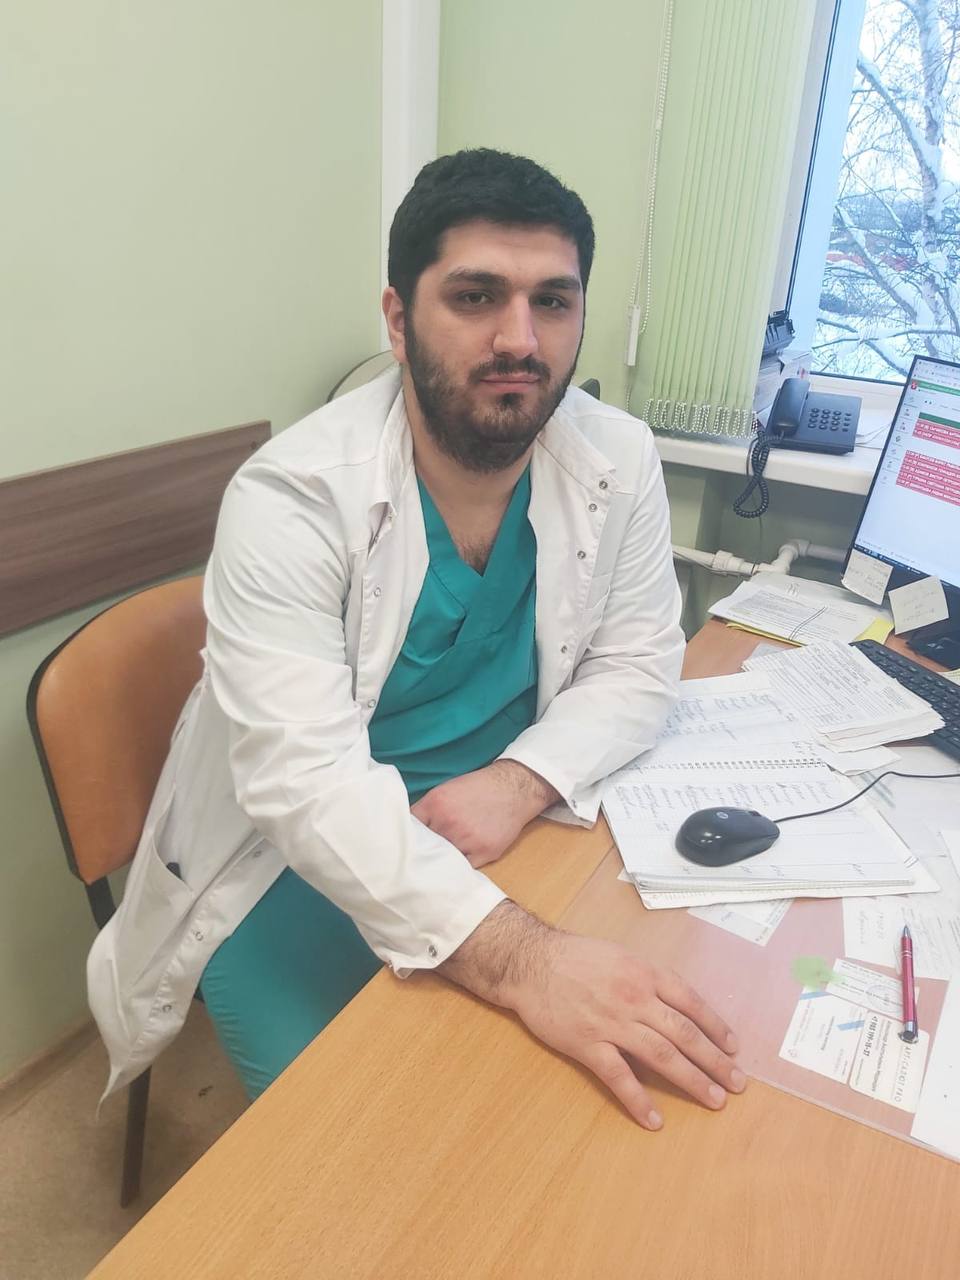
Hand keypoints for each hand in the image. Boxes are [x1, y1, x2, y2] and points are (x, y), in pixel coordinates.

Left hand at [411, 760, 558, 867]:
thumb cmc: (477, 789)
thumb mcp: (446, 790)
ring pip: (444, 860)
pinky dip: (460, 868)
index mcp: (435, 804)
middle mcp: (449, 823)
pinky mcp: (484, 852)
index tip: (402, 847)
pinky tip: (457, 866)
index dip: (406, 838)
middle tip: (418, 859)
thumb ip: (427, 810)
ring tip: (439, 864)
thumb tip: (408, 830)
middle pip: (424, 848)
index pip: (409, 829)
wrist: (512, 789)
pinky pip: (464, 868)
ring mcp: (467, 839)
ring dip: (441, 862)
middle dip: (422, 852)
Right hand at [440, 903, 743, 1128]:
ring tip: (714, 1099)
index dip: (716, 1026)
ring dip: (692, 1080)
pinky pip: (618, 1076)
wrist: (532, 962)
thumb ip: (648, 980)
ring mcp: (611, 1022)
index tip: (734, 1048)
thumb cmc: (576, 957)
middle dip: (715, 1060)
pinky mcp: (587, 1044)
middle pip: (684, 1033)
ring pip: (661, 1055)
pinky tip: (654, 1120)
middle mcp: (634, 997)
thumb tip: (677, 1006)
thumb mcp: (621, 956)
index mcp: (644, 973)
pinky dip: (638, 1100)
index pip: (691, 1002)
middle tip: (738, 1084)